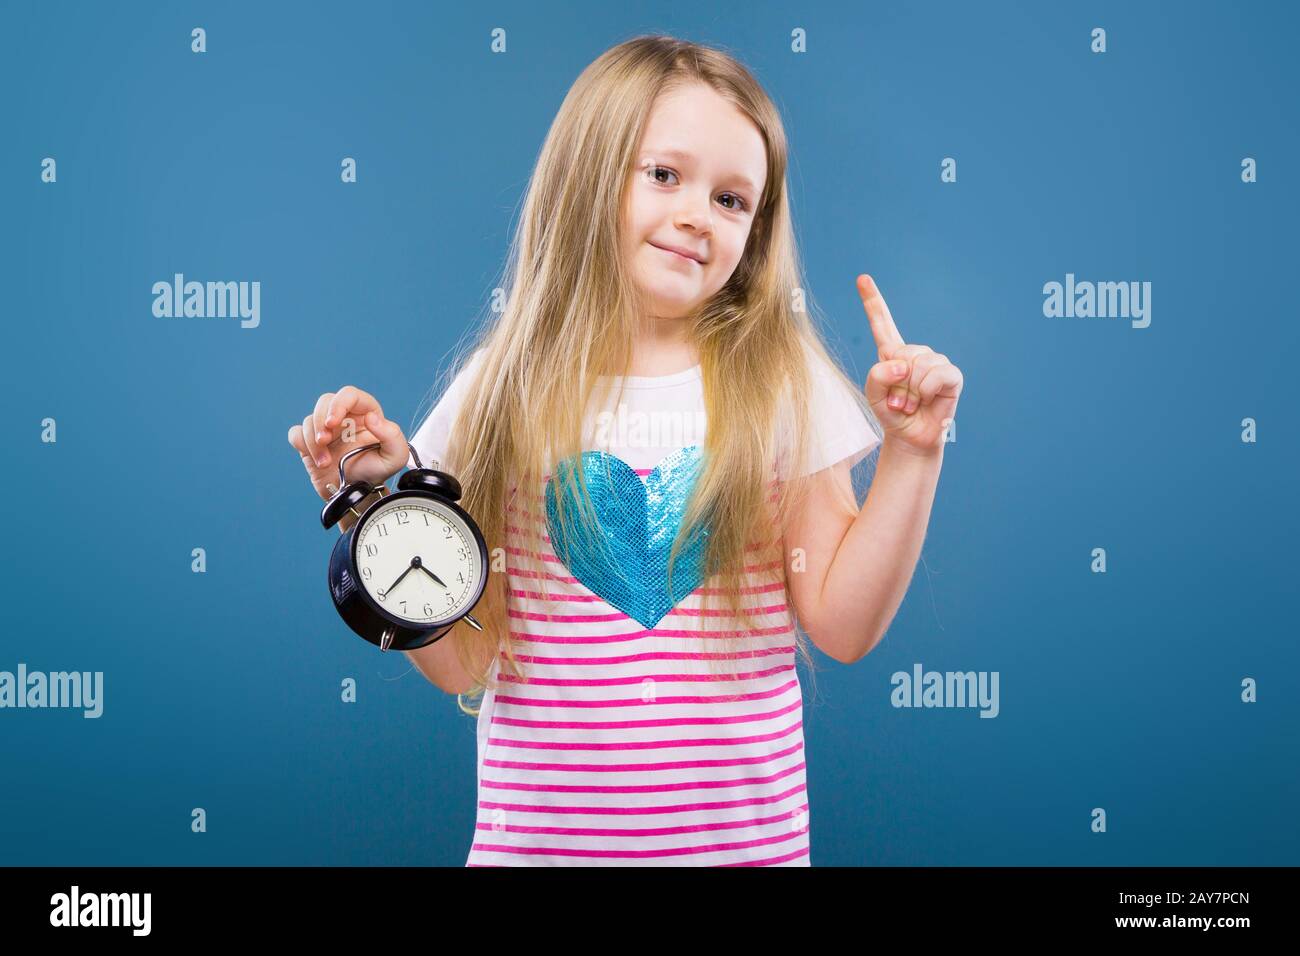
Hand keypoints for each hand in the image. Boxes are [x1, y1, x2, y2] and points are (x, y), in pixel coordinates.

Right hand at [287, 385, 409, 499]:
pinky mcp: (309, 441)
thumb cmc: (376, 472)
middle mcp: (345, 417)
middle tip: (324, 440)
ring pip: (309, 419)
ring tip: (325, 461)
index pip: (350, 395)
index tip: (333, 422)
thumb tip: (372, 418)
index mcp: (366, 413)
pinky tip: (317, 460)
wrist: (356, 493)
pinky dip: (302, 445)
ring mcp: (326, 429)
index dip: (339, 403)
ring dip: (313, 441)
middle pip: (325, 401)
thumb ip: (392, 435)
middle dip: (320, 420)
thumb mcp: (396, 457)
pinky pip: (296, 433)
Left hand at [856, 274, 963, 455]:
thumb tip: (902, 364)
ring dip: (911, 392)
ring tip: (912, 404)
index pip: (883, 323)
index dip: (873, 301)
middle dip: (896, 383)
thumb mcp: (873, 396)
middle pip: (900, 354)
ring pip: (917, 365)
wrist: (911, 437)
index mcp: (892, 353)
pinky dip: (927, 391)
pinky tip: (927, 401)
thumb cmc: (892, 414)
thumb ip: (878, 376)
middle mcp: (915, 353)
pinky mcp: (951, 375)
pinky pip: (937, 374)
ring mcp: (935, 362)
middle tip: (899, 401)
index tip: (862, 278)